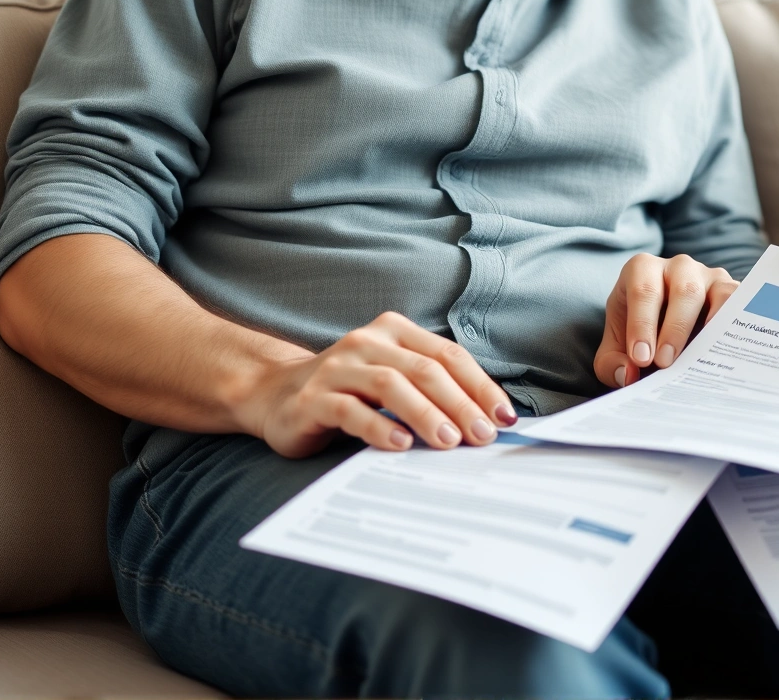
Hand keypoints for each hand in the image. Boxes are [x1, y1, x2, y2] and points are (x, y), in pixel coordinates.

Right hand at [239, 311, 515, 458]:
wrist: (274, 395)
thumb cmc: (349, 393)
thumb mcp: (392, 383)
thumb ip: (430, 393)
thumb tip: (485, 424)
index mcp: (395, 333)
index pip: (448, 356)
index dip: (480, 386)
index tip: (504, 418)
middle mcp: (367, 343)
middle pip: (425, 370)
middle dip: (460, 404)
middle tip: (483, 436)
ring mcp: (338, 368)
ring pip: (390, 386)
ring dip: (425, 414)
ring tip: (449, 441)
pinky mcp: (312, 398)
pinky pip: (350, 410)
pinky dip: (379, 427)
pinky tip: (400, 445)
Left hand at [594, 253, 737, 388]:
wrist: (663, 327)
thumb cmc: (640, 331)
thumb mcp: (617, 347)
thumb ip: (611, 363)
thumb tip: (627, 375)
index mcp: (643, 270)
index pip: (643, 291)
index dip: (642, 325)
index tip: (641, 358)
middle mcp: (678, 266)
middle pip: (684, 291)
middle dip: (675, 329)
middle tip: (665, 362)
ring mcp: (710, 276)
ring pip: (718, 294)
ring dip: (711, 329)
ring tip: (699, 360)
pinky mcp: (733, 291)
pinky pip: (741, 304)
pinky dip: (736, 326)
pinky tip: (726, 352)